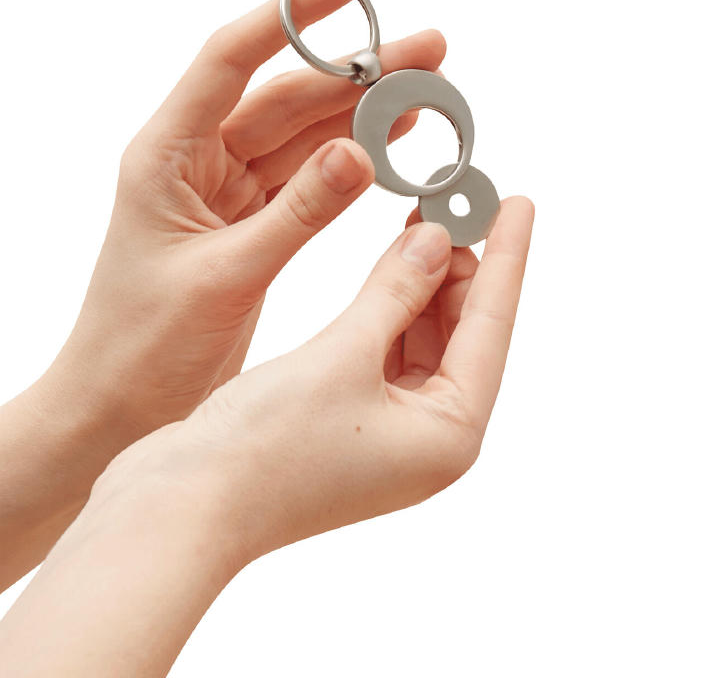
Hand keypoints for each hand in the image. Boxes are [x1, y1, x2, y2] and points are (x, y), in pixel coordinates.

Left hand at [47, 0, 446, 440]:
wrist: (117, 405)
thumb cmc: (144, 345)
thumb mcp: (224, 276)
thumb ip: (296, 214)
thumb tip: (361, 151)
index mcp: (167, 154)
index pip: (231, 58)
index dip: (292, 13)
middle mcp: (196, 158)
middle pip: (286, 93)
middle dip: (358, 69)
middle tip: (430, 49)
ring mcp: (226, 187)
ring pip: (305, 131)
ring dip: (364, 110)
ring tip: (429, 89)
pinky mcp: (251, 219)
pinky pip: (309, 174)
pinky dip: (353, 158)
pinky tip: (395, 138)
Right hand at [104, 195, 533, 563]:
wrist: (182, 506)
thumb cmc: (264, 449)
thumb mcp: (343, 355)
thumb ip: (395, 292)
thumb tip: (436, 240)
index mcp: (448, 436)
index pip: (491, 326)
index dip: (507, 257)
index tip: (521, 201)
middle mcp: (428, 438)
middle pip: (462, 332)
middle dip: (459, 265)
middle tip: (456, 198)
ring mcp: (388, 432)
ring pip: (423, 337)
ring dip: (422, 282)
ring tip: (424, 219)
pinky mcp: (350, 419)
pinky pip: (388, 350)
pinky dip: (390, 306)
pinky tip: (389, 265)